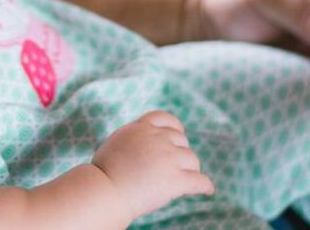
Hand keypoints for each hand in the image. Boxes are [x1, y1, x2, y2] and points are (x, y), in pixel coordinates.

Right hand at [91, 111, 214, 220]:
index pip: (166, 119)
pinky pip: (199, 181)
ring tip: (187, 180)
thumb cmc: (103, 173)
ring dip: (190, 170)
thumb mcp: (117, 142)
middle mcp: (157, 139)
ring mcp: (168, 158)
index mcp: (141, 128)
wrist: (104, 190)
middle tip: (176, 167)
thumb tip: (145, 144)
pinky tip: (207, 190)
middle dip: (180, 153)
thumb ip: (134, 138)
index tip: (177, 137)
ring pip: (192, 160)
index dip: (175, 128)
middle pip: (181, 141)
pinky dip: (205, 186)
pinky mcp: (176, 179)